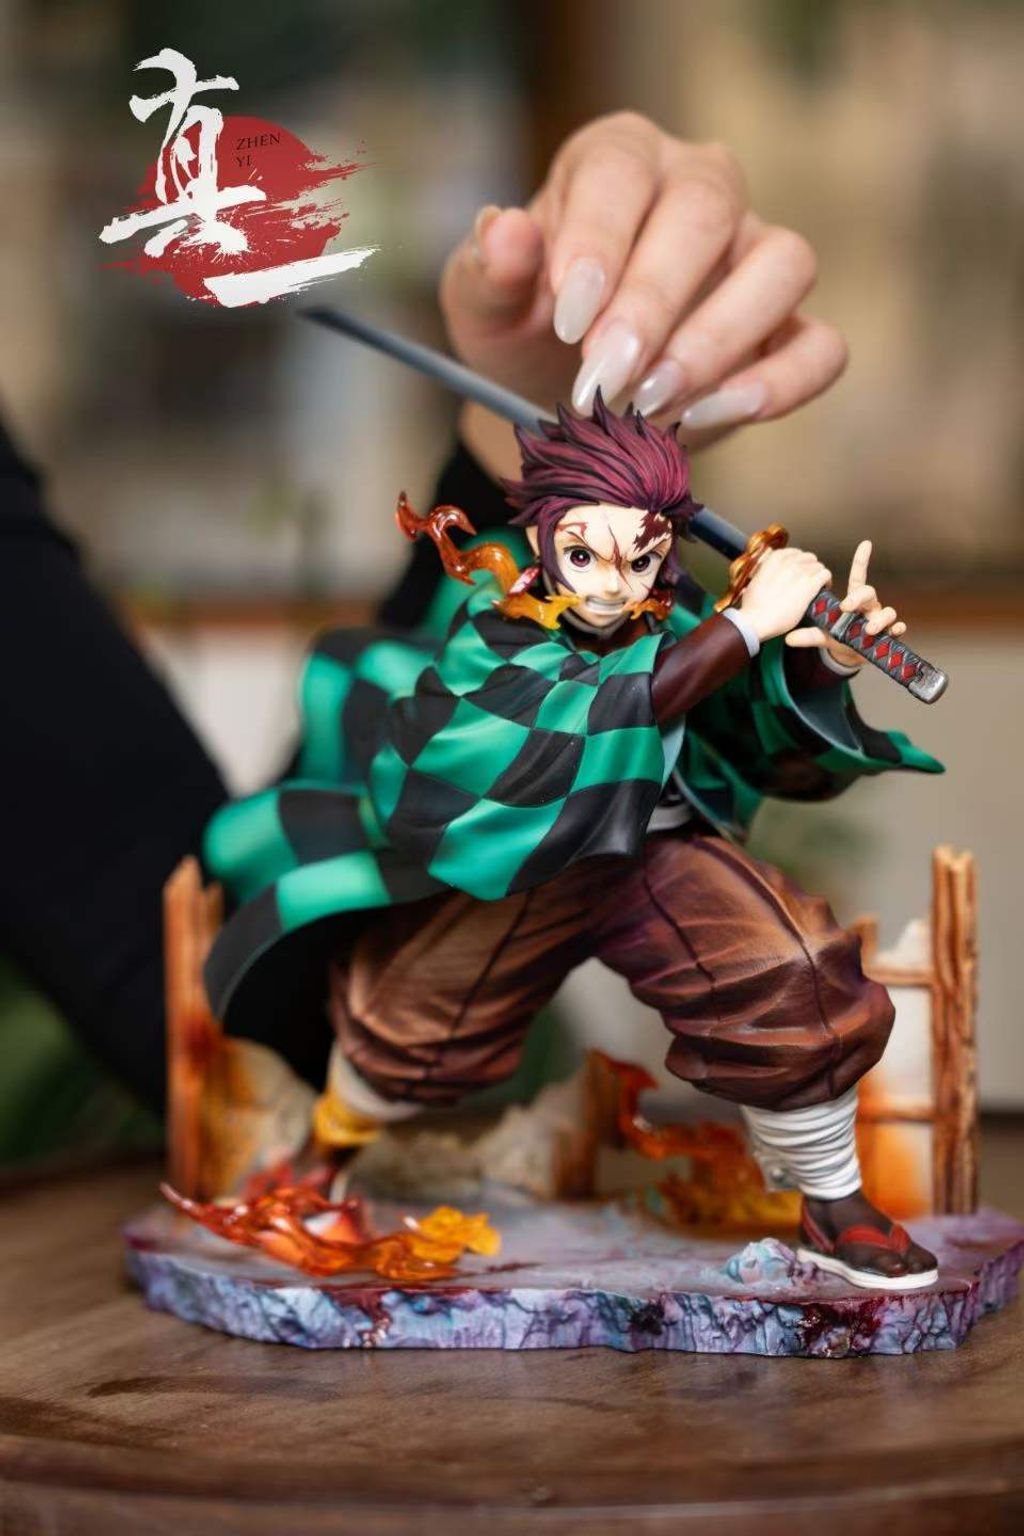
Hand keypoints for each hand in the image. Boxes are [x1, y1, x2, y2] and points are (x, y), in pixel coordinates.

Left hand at [440, 112, 846, 475]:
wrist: (554, 395)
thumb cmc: (523, 330)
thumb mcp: (484, 307)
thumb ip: (490, 273)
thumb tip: (505, 232)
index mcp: (619, 159)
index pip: (622, 169)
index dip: (599, 241)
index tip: (569, 320)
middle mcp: (700, 189)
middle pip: (708, 210)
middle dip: (654, 302)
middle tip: (604, 378)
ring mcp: (755, 257)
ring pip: (784, 265)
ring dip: (718, 341)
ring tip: (651, 403)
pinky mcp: (787, 331)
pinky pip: (820, 347)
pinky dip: (777, 387)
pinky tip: (706, 419)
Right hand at [738, 547, 831, 643]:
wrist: (756, 620)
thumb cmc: (752, 607)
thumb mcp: (752, 584)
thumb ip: (761, 576)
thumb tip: (761, 578)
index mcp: (774, 559)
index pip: (793, 553)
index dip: (798, 563)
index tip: (798, 571)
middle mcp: (789, 562)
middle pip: (808, 558)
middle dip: (810, 568)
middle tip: (808, 580)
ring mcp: (800, 572)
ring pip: (819, 566)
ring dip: (819, 575)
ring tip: (817, 585)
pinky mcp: (810, 584)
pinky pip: (826, 574)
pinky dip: (827, 581)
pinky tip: (824, 589)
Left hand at [785, 540, 905, 664]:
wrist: (853, 655)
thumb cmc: (841, 637)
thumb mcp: (824, 636)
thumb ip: (809, 636)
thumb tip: (787, 638)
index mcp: (854, 601)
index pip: (857, 577)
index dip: (861, 561)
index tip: (865, 544)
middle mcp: (870, 607)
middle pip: (869, 593)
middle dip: (859, 598)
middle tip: (846, 606)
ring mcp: (881, 619)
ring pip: (887, 611)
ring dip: (879, 619)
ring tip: (868, 629)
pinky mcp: (889, 633)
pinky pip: (897, 627)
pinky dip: (897, 628)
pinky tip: (894, 630)